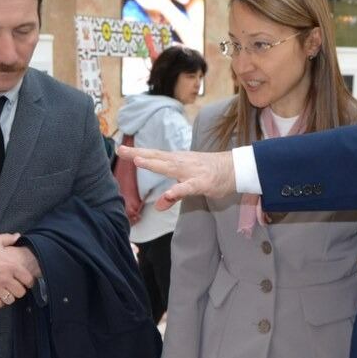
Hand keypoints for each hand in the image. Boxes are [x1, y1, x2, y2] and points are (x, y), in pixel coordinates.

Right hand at [0, 233, 36, 306]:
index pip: (28, 279)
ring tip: (7, 293)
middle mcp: (6, 278)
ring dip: (9, 297)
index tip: (27, 282)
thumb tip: (18, 236)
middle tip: (16, 288)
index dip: (29, 281)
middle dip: (19, 290)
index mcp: (12, 266)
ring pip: (10, 299)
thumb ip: (8, 239)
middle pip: (20, 292)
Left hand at [117, 145, 235, 208]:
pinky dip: (178, 190)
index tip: (120, 150)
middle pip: (157, 157)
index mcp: (177, 161)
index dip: (138, 153)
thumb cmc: (211, 174)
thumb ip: (173, 196)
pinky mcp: (202, 183)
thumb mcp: (189, 185)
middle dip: (139, 154)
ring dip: (155, 164)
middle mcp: (181, 162)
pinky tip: (169, 193)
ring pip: (170, 167)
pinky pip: (188, 187)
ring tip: (139, 161)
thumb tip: (158, 207)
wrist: (235, 169)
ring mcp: (191, 171)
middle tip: (121, 151)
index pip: (154, 156)